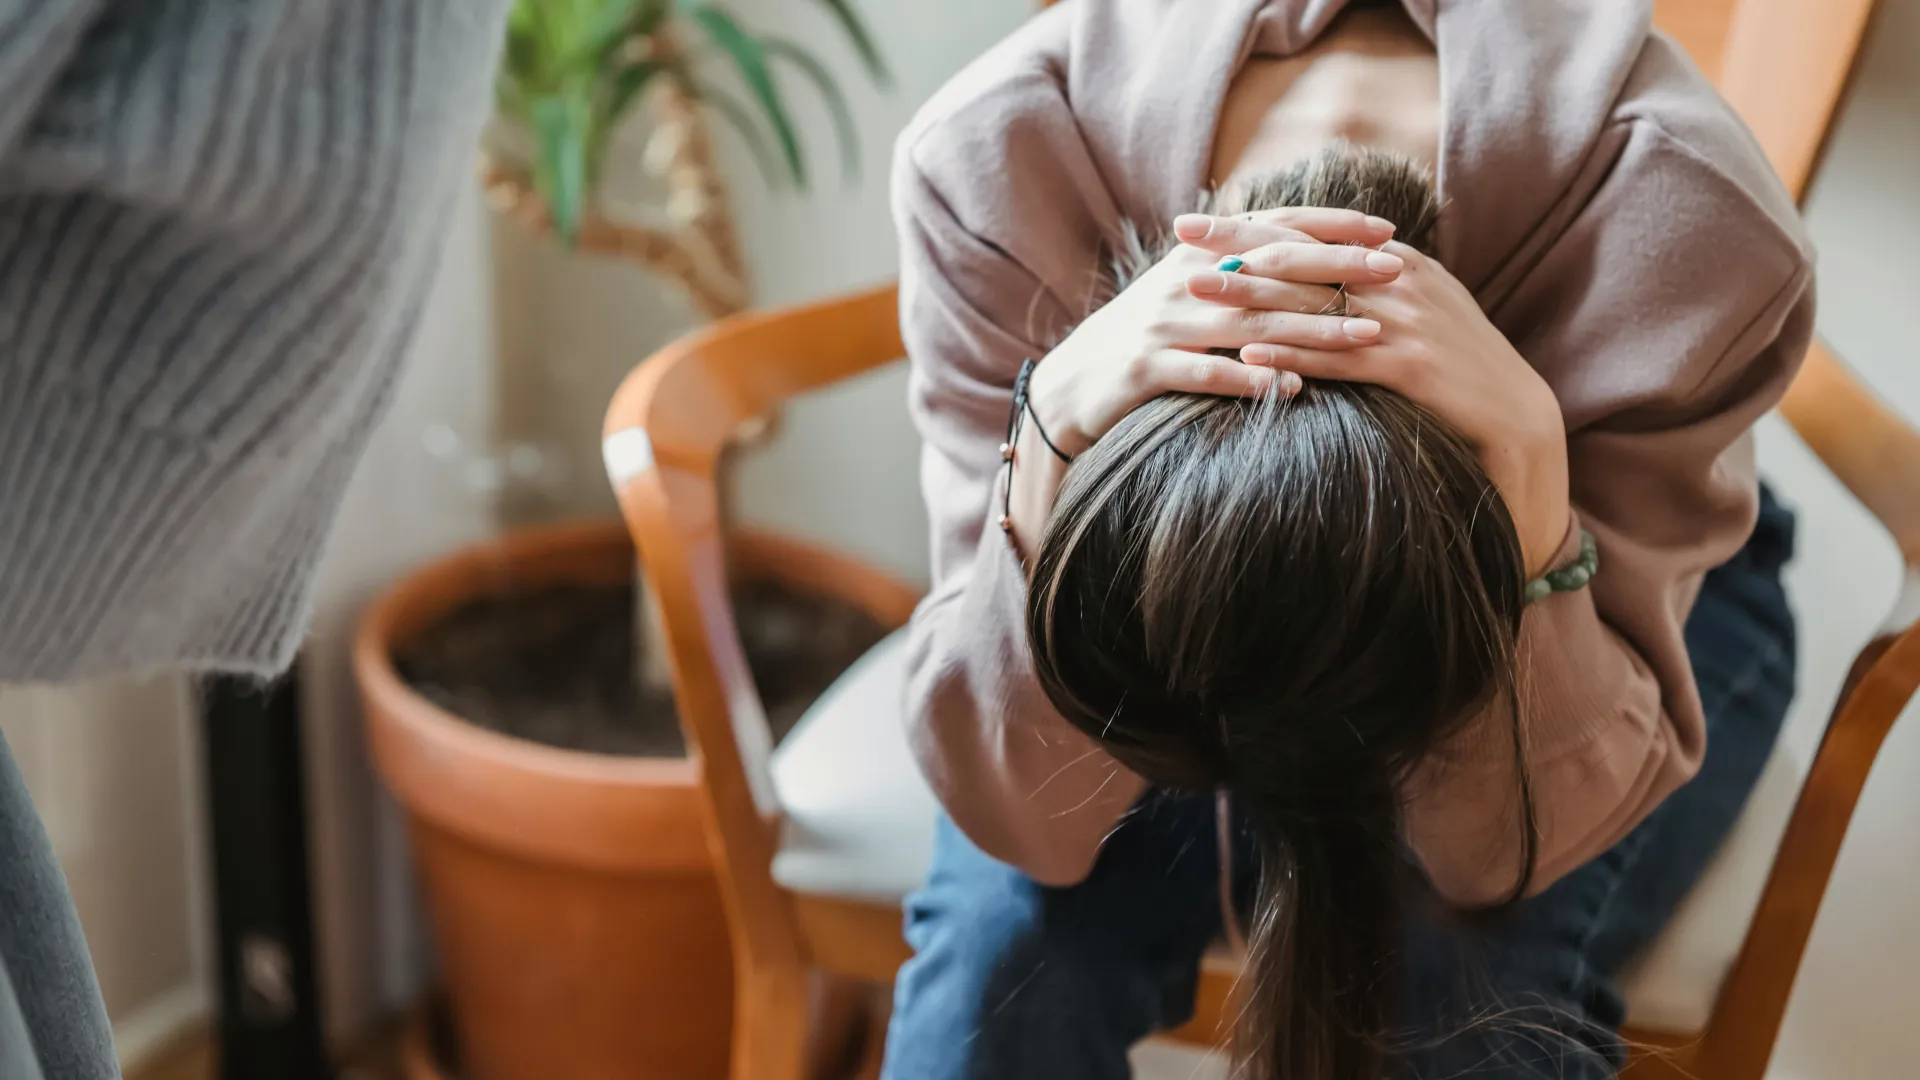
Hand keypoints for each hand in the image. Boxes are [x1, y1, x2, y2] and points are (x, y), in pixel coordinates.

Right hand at [1026, 207, 1400, 454]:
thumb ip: (1240, 267)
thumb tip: (1311, 248)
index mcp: (1199, 255)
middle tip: (1396, 274)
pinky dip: (1252, 380)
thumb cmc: (1147, 338)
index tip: (1387, 232)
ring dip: (1313, 330)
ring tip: (1366, 338)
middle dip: (1339, 271)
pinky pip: (1207, 374)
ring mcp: (1164, 325)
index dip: (1332, 227)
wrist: (1072, 383)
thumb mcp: (1189, 292)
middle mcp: (1184, 281)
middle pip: (1273, 271)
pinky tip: (1295, 389)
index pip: (1275, 228)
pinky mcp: (1146, 369)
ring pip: (1251, 323)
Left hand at [1182, 224, 1570, 575]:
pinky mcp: (1409, 366)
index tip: (1198, 219)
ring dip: (1249, 296)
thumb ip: (1371, 285)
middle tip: (1180, 240)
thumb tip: (1313, 270)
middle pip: (1302, 257)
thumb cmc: (1456, 366)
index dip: (1250, 225)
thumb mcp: (1418, 310)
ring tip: (1197, 292)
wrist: (1515, 415)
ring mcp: (1406, 321)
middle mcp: (1399, 280)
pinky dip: (1291, 354)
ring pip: (1313, 303)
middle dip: (1236, 247)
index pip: (1310, 233)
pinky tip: (1249, 354)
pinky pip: (1337, 357)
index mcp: (1396, 261)